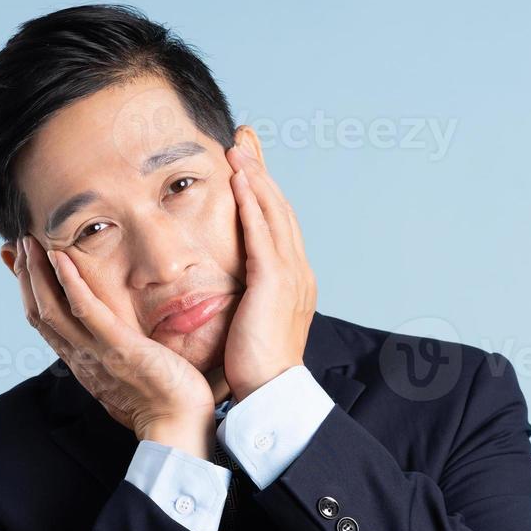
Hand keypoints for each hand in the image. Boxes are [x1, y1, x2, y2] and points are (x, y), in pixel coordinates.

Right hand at [13, 234, 216, 457]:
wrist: (179, 427)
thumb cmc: (166, 403)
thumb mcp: (132, 375)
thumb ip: (121, 356)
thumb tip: (128, 342)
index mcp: (84, 364)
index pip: (47, 325)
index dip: (29, 294)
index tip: (20, 267)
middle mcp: (81, 358)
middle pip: (39, 314)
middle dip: (25, 278)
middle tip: (18, 246)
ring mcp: (97, 353)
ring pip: (52, 310)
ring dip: (37, 273)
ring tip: (30, 242)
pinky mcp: (118, 347)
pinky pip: (85, 310)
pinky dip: (69, 282)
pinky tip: (59, 257)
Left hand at [222, 140, 316, 400]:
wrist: (272, 392)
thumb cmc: (257, 367)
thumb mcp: (253, 323)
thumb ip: (247, 299)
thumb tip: (233, 290)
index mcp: (293, 281)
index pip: (278, 224)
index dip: (263, 191)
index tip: (248, 165)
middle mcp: (298, 271)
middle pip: (280, 208)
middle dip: (262, 170)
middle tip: (245, 138)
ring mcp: (290, 275)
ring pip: (274, 213)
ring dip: (257, 177)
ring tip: (239, 147)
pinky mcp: (273, 282)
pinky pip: (262, 234)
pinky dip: (253, 204)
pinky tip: (241, 180)